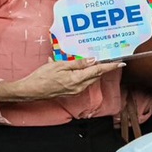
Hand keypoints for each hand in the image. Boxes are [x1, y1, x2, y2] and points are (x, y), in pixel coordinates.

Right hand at [0, 58, 123, 101]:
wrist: (31, 90)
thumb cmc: (42, 77)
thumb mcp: (59, 66)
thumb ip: (77, 64)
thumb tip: (92, 60)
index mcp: (77, 79)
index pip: (97, 71)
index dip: (110, 66)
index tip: (121, 63)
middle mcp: (79, 87)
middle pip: (95, 75)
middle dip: (102, 68)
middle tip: (108, 58)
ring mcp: (75, 91)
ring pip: (89, 79)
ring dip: (93, 71)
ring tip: (94, 62)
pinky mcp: (71, 92)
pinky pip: (82, 82)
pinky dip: (84, 75)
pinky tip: (78, 69)